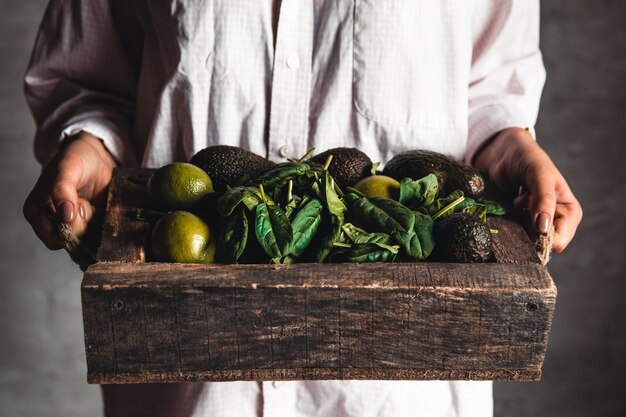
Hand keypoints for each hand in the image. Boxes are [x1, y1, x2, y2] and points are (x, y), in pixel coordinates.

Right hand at [23, 132, 116, 249]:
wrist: (96, 155)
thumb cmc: (76, 158)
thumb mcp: (67, 168)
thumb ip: (62, 190)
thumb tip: (65, 215)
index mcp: (36, 212)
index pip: (53, 238)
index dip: (70, 227)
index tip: (80, 206)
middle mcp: (51, 223)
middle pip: (72, 242)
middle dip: (84, 223)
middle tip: (86, 203)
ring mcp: (71, 226)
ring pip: (86, 240)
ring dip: (94, 223)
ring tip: (91, 203)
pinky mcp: (89, 225)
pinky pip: (98, 236)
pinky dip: (103, 224)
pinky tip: (101, 208)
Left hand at [474, 128, 581, 251]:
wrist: (503, 152)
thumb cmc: (528, 158)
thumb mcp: (540, 174)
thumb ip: (544, 200)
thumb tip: (543, 228)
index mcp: (568, 212)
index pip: (558, 240)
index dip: (543, 237)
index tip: (528, 219)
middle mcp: (551, 221)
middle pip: (538, 244)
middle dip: (525, 231)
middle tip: (519, 206)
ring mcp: (530, 223)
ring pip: (522, 240)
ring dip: (513, 226)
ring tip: (513, 203)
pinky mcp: (513, 221)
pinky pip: (507, 233)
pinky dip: (502, 224)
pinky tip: (503, 207)